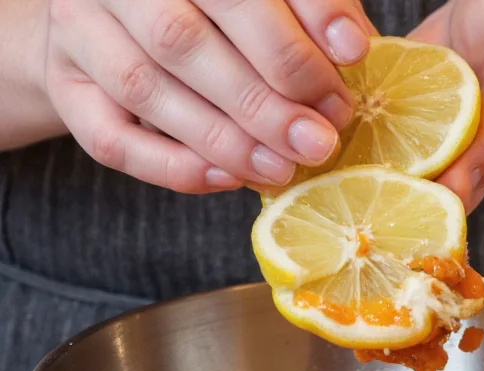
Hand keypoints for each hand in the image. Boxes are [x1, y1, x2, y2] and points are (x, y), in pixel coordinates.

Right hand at [44, 0, 375, 192]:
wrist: (113, 23)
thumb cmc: (210, 11)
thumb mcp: (260, 0)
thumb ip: (305, 13)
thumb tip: (354, 47)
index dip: (303, 16)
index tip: (354, 55)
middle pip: (186, 37)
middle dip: (266, 95)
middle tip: (322, 138)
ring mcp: (80, 30)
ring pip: (147, 89)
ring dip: (225, 138)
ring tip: (284, 168)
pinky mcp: (67, 88)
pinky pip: (112, 139)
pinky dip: (173, 166)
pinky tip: (228, 178)